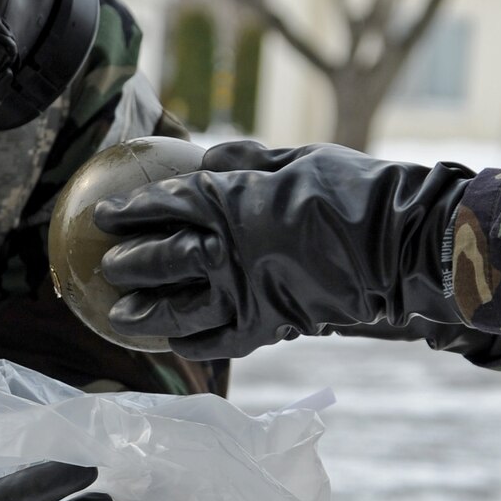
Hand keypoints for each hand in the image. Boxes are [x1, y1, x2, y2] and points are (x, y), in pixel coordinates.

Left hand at [94, 140, 474, 358]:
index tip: (104, 215)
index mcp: (233, 199)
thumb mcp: (297, 156)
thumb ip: (248, 159)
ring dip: (147, 314)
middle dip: (129, 264)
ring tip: (121, 317)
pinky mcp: (271, 324)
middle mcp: (230, 248)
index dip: (130, 210)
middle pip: (164, 259)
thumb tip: (210, 156)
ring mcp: (248, 291)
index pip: (165, 204)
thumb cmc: (352, 189)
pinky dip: (196, 344)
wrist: (396, 242)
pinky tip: (179, 345)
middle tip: (108, 268)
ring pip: (182, 309)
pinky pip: (222, 340)